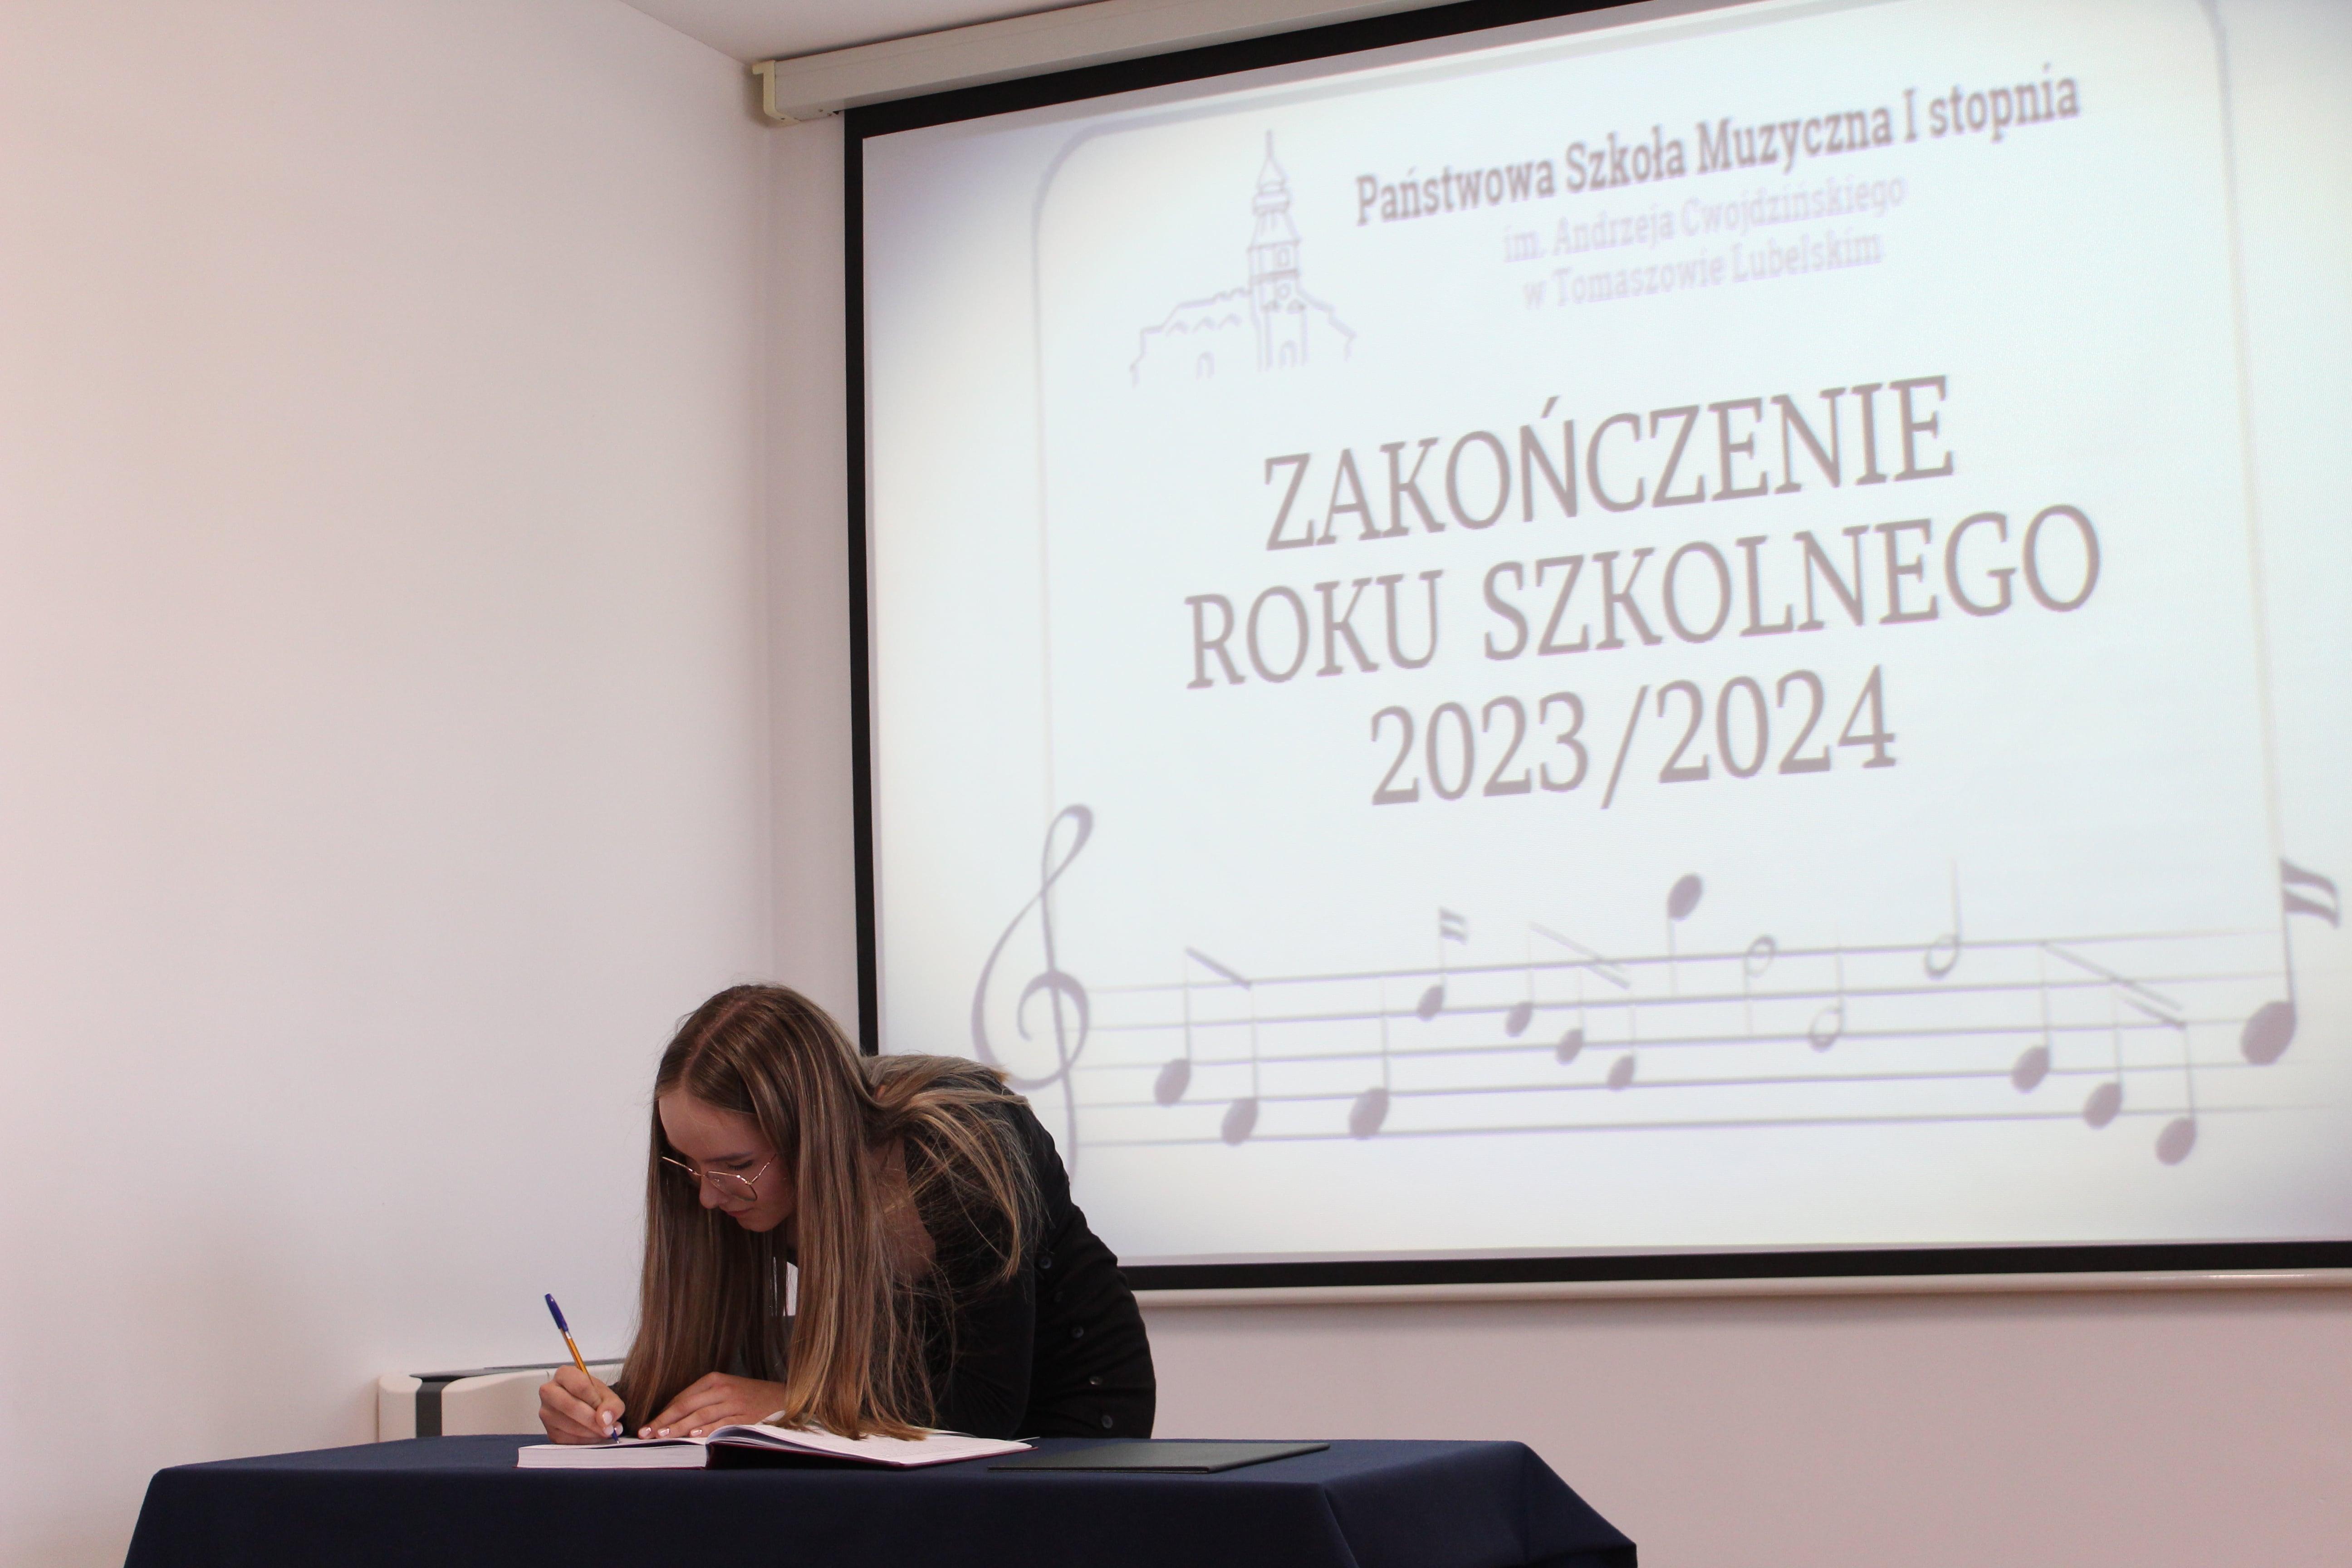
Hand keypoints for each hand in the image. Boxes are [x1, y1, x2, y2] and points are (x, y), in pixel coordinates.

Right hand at [538, 1364, 623, 1443]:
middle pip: (570, 1406)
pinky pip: (567, 1439)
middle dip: (592, 1420)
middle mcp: (549, 1392)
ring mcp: (546, 1413)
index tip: (607, 1412)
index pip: (580, 1386)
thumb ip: (612, 1405)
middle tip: (608, 1429)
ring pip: (569, 1425)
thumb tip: (605, 1420)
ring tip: (604, 1432)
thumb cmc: (594, 1397)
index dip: (596, 1401)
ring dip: (590, 1432)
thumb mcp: (608, 1395)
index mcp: (563, 1374)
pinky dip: (584, 1441)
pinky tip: (593, 1436)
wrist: (587, 1408)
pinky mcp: (549, 1431)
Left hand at [640, 1373, 791, 1438]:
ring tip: (663, 1436)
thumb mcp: (724, 1390)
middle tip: (647, 1432)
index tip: (648, 1425)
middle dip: (665, 1420)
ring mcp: (734, 1403)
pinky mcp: (744, 1416)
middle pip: (687, 1405)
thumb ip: (701, 1400)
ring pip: (700, 1415)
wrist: (781, 1397)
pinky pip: (721, 1423)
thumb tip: (672, 1417)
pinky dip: (706, 1430)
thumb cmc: (748, 1396)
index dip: (663, 1412)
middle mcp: (722, 1389)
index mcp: (715, 1380)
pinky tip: (693, 1435)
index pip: (682, 1397)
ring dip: (680, 1427)